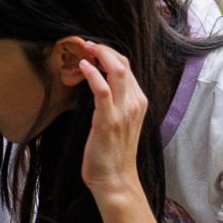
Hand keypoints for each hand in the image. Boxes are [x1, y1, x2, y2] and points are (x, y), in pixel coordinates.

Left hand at [71, 39, 148, 196]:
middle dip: (103, 49)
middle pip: (123, 63)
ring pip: (117, 71)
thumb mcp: (119, 121)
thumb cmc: (112, 151)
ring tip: (84, 49)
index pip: (126, 66)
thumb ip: (115, 102)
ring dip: (99, 55)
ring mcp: (124, 111)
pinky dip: (93, 74)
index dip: (109, 53)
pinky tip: (83, 67)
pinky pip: (102, 90)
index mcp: (139, 101)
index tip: (92, 48)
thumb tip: (100, 84)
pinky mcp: (108, 121)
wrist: (114, 179)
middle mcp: (135, 103)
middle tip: (85, 43)